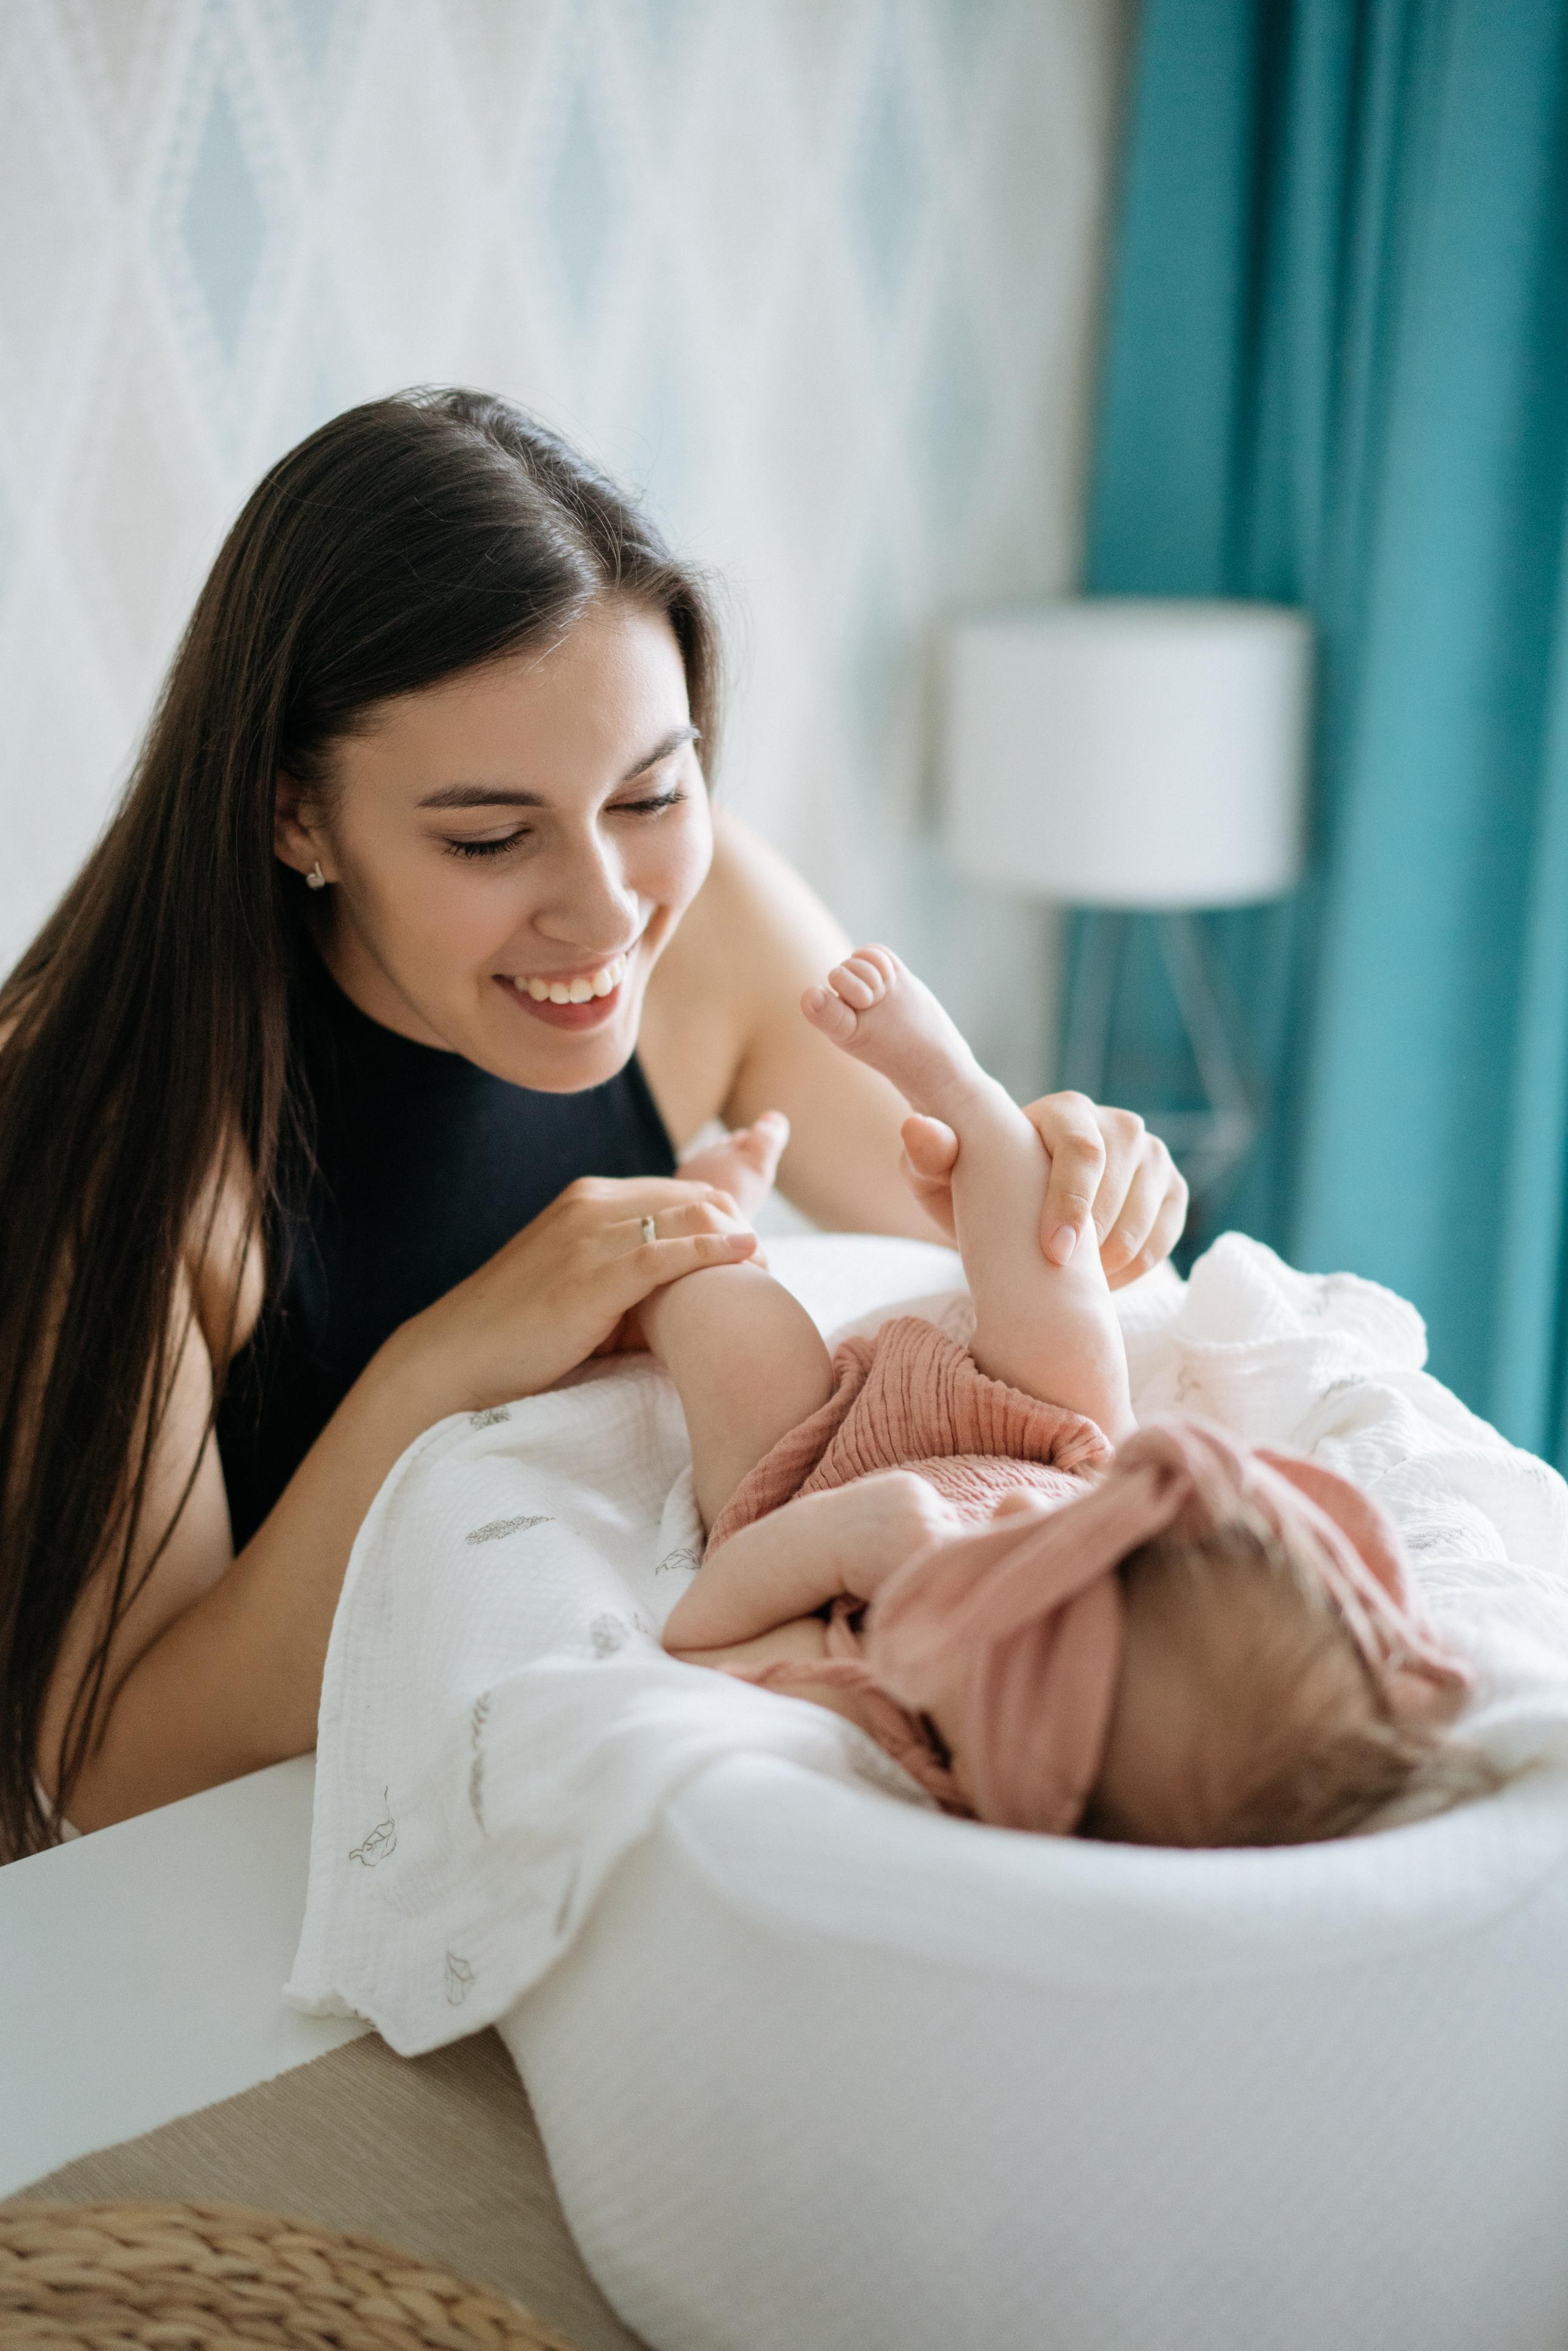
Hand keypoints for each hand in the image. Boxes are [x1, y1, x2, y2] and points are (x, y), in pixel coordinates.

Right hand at [391, 1175, 758, 1411]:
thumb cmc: (522, 1334)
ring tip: (765, 1276)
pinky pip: (666, 1253)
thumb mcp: (583, 1285)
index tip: (754, 1254)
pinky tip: (747, 1256)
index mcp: (589, 1200)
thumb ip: (632, 1275)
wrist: (456, 1359)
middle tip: (768, 1270)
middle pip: (694, 1197)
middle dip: (739, 1226)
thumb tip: (693, 1296)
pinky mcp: (589, 1276)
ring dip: (736, 1243)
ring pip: (687, 1217)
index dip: (725, 1218)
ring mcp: (588, 1236)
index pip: (682, 1191)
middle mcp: (590, 1204)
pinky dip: (713, 1251)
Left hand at [900, 1096, 1186, 1289]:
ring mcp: (1152, 1155)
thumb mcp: (942, 1181)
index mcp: (1065, 1111)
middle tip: (1058, 1280)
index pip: (1083, 1151)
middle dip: (1091, 1239)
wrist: (1019, 1213)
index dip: (1072, 1204)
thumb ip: (927, 1156)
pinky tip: (1098, 1281)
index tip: (1053, 1255)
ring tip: (1071, 1282)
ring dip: (1112, 1258)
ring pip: (1146, 1213)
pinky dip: (1134, 1267)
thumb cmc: (979, 1194)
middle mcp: (1117, 1124)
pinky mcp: (1172, 1189)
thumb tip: (917, 1128)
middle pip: (1121, 1183)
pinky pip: (1164, 1236)